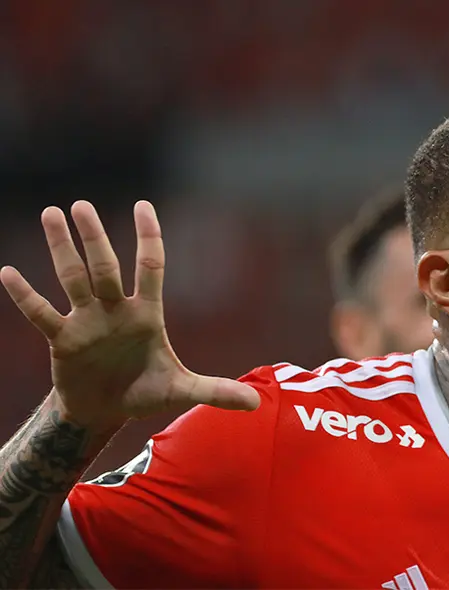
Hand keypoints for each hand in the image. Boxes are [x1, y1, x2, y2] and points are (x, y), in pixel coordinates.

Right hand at [1, 201, 259, 428]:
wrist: (106, 411)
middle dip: (95, 237)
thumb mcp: (181, 391)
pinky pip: (42, 314)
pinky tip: (7, 272)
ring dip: (61, 249)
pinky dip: (26, 296)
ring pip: (72, 279)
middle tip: (81, 205)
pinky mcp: (63, 340)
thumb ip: (215, 391)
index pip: (150, 268)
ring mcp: (87, 322)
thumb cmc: (144, 392)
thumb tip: (256, 403)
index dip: (148, 238)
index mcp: (146, 314)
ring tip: (51, 213)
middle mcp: (115, 310)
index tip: (142, 205)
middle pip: (105, 267)